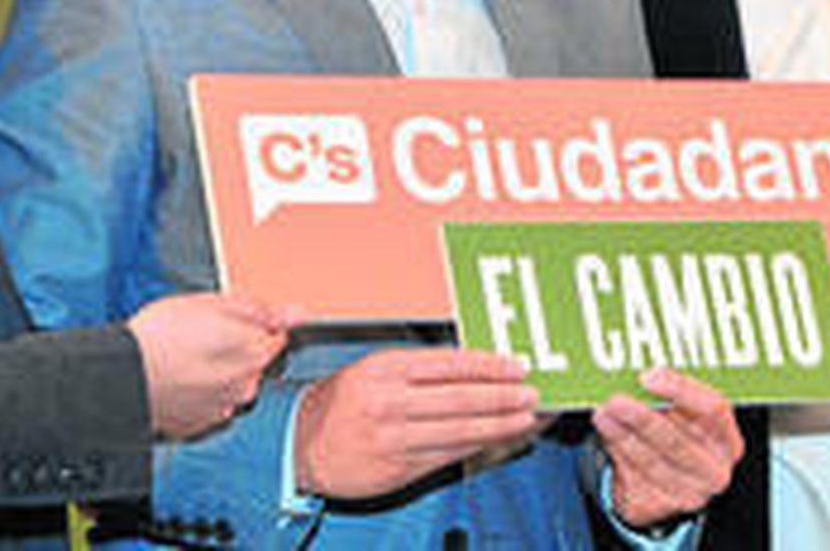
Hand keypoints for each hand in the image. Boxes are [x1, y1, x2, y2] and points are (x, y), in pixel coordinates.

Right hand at [129, 293, 296, 439]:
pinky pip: (208, 403)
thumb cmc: (160, 337)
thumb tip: (296, 313)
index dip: (252, 324)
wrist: (122, 377)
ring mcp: (222, 409)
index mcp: (254, 354)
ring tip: (183, 357)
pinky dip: (198, 392)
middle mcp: (245, 387)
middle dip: (234, 348)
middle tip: (198, 335)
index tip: (229, 321)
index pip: (276, 337)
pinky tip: (177, 378)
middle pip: (253, 362)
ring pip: (230, 384)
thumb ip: (259, 311)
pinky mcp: (198, 424)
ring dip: (215, 372)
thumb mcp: (211, 304)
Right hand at [294, 348, 536, 499]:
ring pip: (458, 429)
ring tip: (525, 417)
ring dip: (498, 424)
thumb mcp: (370, 372)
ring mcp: (394, 436)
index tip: (515, 367)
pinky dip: (477, 446)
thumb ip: (416, 373)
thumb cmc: (339, 405)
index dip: (487, 366)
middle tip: (530, 393)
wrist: (299, 445)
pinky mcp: (398, 466)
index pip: (448, 364)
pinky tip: (496, 440)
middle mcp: (389, 400)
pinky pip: (447, 455)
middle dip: (501, 396)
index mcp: (384, 369)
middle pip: (459, 398)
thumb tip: (470, 373)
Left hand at [593, 368, 741, 529]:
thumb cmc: (675, 434)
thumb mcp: (682, 415)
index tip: (647, 375)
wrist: (663, 481)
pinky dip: (616, 450)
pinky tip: (606, 431)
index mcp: (727, 442)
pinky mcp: (659, 505)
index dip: (680, 389)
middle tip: (615, 400)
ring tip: (603, 413)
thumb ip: (668, 395)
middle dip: (642, 419)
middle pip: (677, 440)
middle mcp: (714, 471)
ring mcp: (688, 493)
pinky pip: (633, 476)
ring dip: (622, 434)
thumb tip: (639, 374)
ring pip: (651, 460)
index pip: (713, 410)